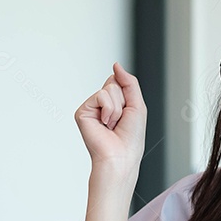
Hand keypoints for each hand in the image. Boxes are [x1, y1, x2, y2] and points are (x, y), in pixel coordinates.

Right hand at [74, 62, 146, 177]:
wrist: (121, 155)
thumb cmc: (131, 137)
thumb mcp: (137, 105)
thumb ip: (129, 82)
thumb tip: (116, 65)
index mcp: (114, 103)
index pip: (120, 82)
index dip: (128, 94)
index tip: (129, 111)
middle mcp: (101, 105)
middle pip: (114, 83)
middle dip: (124, 101)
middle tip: (121, 120)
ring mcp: (91, 108)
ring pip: (109, 89)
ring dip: (117, 108)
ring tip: (113, 124)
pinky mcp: (82, 112)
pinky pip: (100, 96)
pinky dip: (109, 109)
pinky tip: (105, 124)